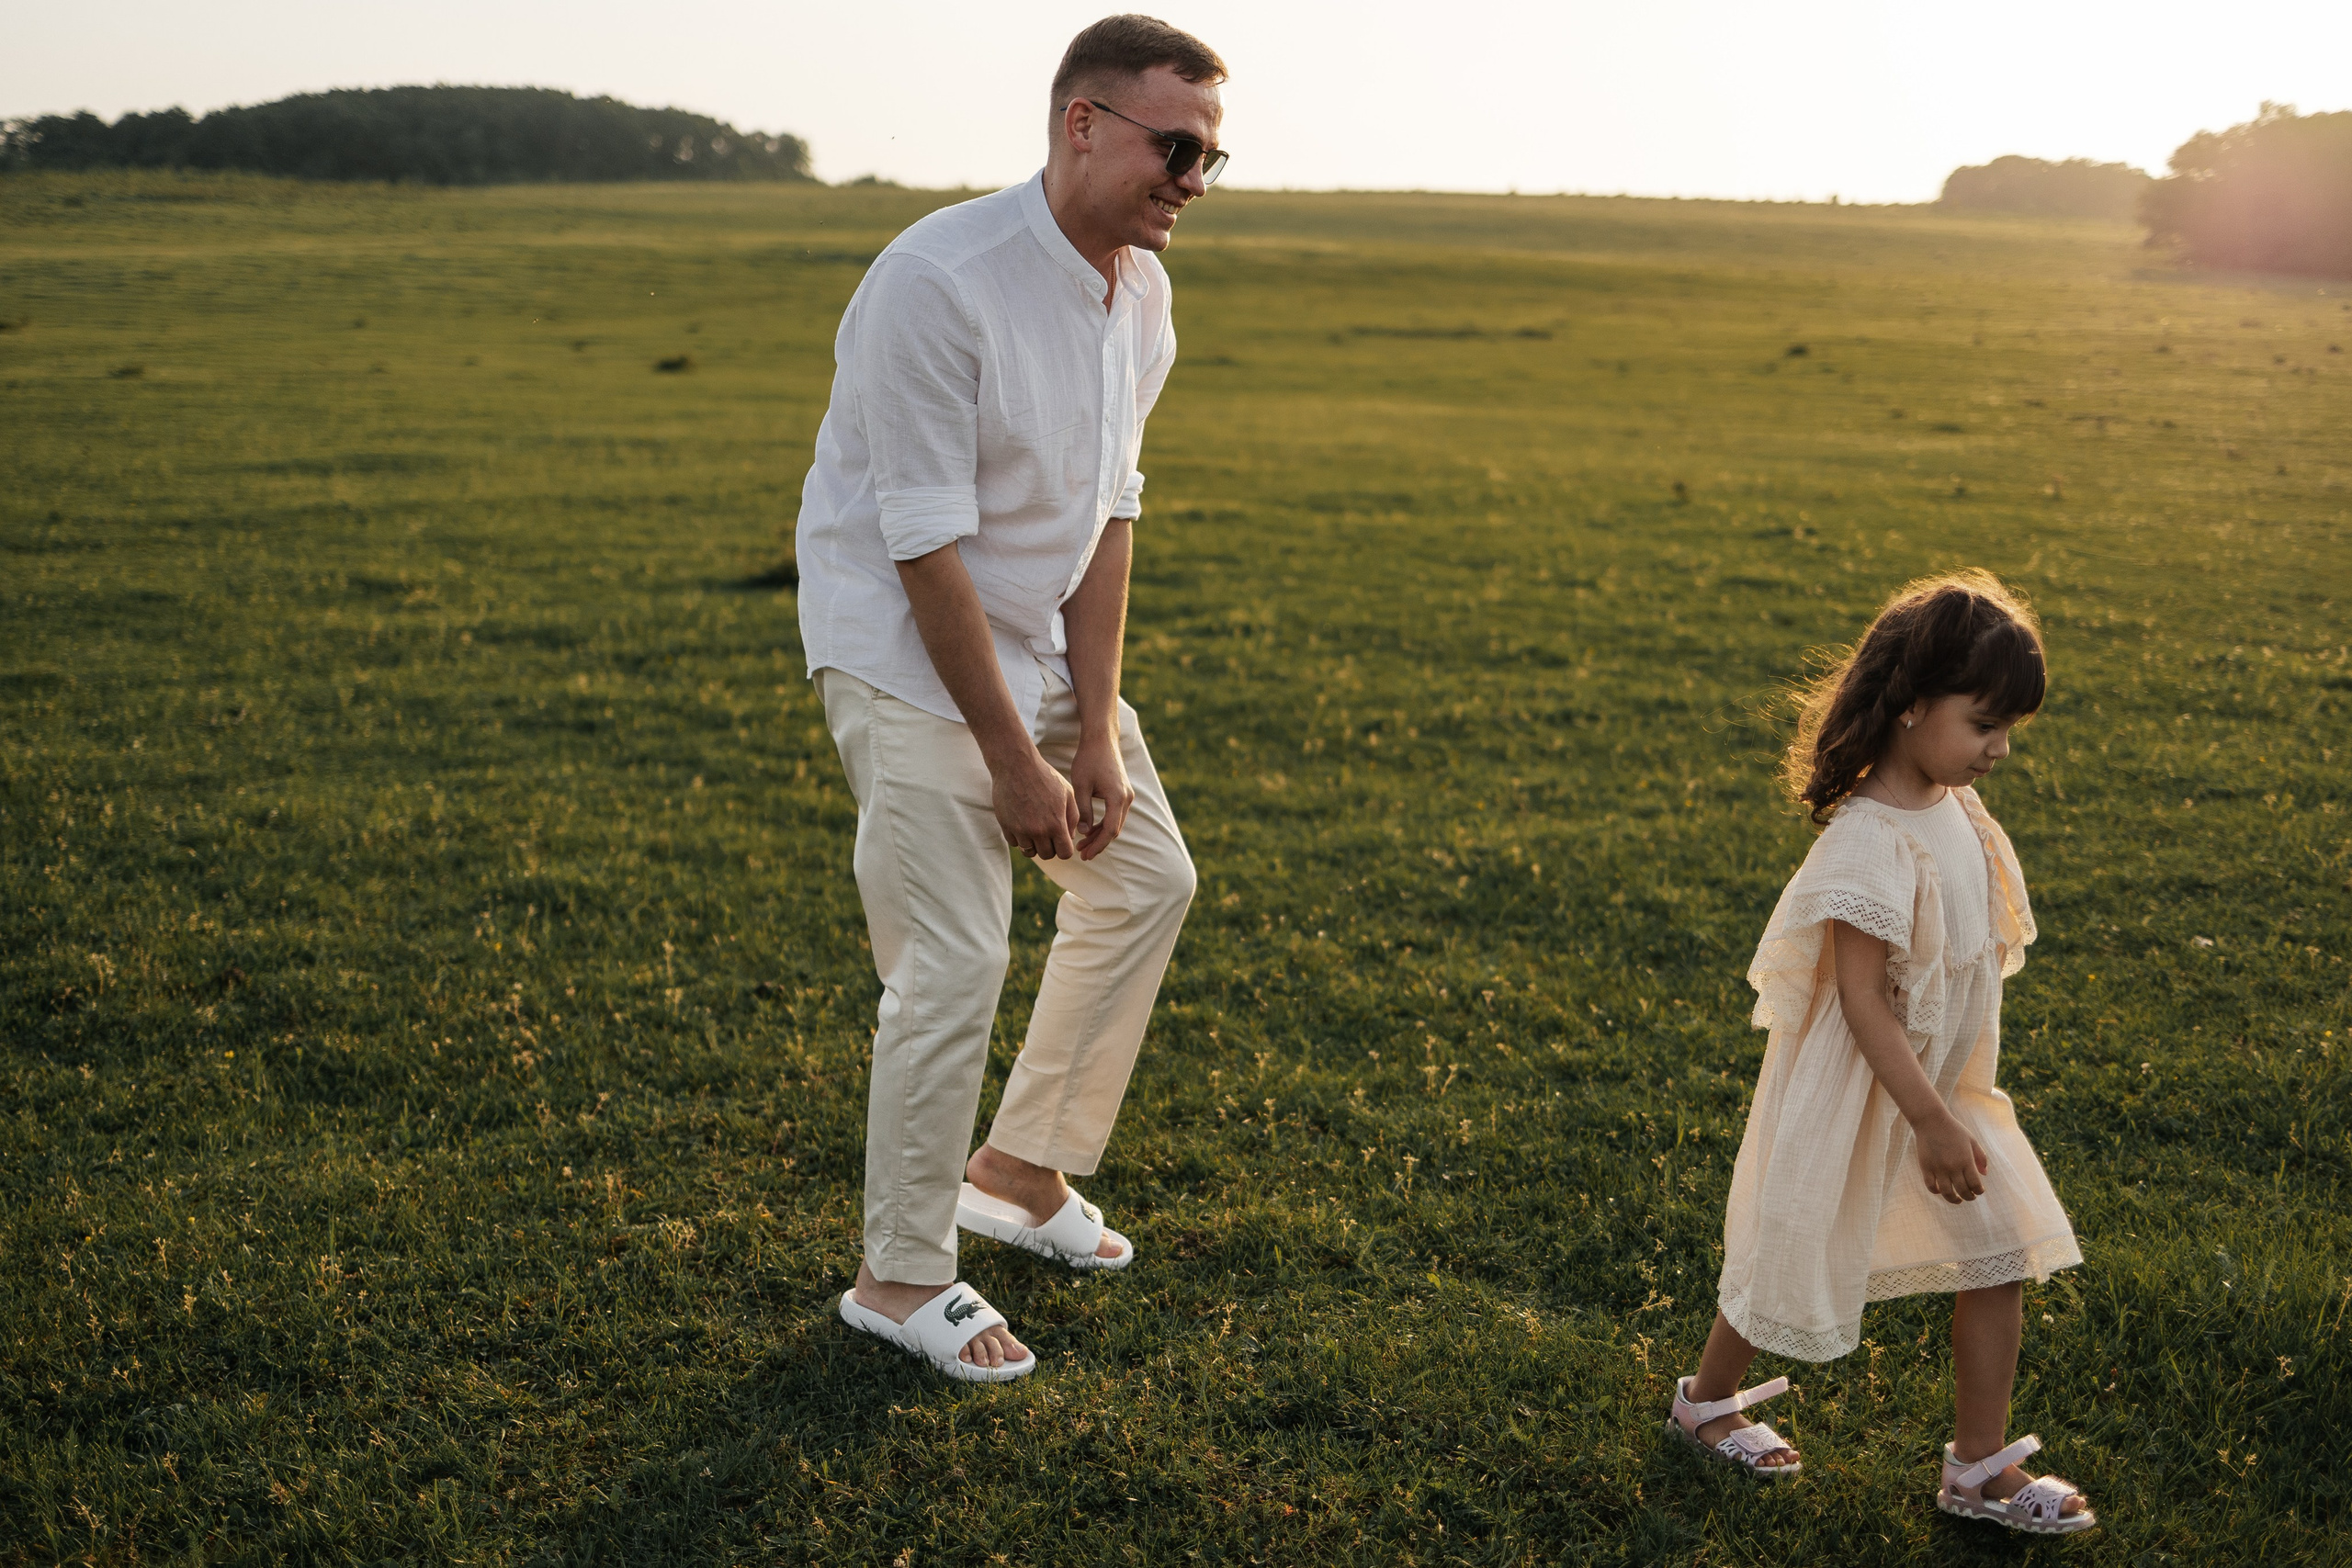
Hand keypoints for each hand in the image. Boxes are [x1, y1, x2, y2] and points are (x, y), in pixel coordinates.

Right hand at [991, 744, 1080, 859]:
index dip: (1065, 848)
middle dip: (1050, 847)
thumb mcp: (1067, 793)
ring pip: (1029, 852)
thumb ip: (1073, 817)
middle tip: (1049, 833)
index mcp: (1055, 823)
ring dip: (1034, 844)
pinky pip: (1015, 843)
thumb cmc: (1045, 776)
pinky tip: (1023, 822)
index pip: (1064, 853)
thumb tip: (1070, 836)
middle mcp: (1037, 830)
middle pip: (1047, 855)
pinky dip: (1020, 837)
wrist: (1015, 764)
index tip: (1062, 839)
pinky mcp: (1005, 825)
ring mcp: (1019, 829)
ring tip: (1036, 829)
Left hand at [1067, 733, 1133, 860]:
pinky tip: (1089, 830)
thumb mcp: (1081, 786)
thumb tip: (1085, 833)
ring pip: (1115, 823)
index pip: (1110, 830)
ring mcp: (1127, 795)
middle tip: (1081, 854)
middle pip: (1114, 830)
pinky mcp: (1122, 792)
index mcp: (1118, 798)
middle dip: (1098, 843)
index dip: (1098, 845)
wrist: (1101, 739)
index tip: (1084, 855)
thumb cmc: (1088, 759)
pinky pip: (1115, 815)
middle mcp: (1127, 798)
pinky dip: (1103, 824)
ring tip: (1082, 844)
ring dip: (1100, 835)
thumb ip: (1084, 811)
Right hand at [1913, 1112, 1988, 1204]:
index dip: (1979, 1191)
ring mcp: (1938, 1168)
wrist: (1931, 1121)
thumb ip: (1980, 1157)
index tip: (1979, 1191)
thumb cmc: (1954, 1130)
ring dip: (1954, 1199)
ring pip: (1947, 1192)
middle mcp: (1952, 1167)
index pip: (1975, 1184)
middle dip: (1969, 1197)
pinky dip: (1937, 1192)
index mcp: (1966, 1160)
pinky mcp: (1926, 1167)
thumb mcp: (1972, 1141)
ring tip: (1958, 1199)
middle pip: (1963, 1191)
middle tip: (1971, 1197)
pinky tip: (1941, 1191)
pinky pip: (1931, 1186)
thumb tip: (1984, 1174)